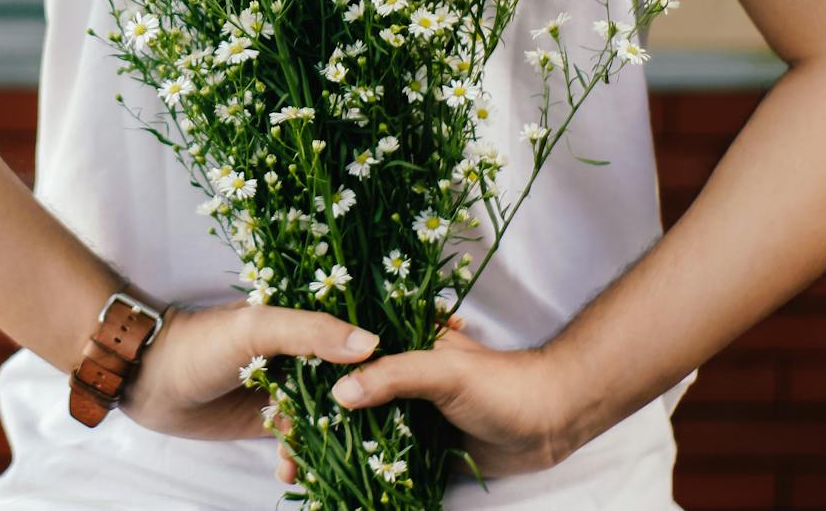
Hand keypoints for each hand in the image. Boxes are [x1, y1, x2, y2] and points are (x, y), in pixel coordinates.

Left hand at [119, 302, 381, 439]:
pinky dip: (301, 458)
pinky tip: (292, 471)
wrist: (147, 378)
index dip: (380, 362)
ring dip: (330, 443)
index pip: (355, 339)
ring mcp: (285, 389)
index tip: (406, 386)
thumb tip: (371, 345)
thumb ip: (309, 332)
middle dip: (360, 413)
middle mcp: (300, 355)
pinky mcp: (268, 421)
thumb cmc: (200, 342)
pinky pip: (298, 442)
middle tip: (376, 440)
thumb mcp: (256, 328)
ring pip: (325, 419)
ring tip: (328, 463)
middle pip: (346, 384)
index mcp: (302, 322)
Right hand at [274, 319, 574, 485]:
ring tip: (293, 472)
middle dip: (306, 422)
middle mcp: (392, 373)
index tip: (273, 398)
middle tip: (279, 448)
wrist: (552, 422)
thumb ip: (394, 377)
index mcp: (395, 341)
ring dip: (325, 450)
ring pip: (353, 429)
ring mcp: (403, 410)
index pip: (337, 353)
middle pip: (337, 395)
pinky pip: (378, 457)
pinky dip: (355, 469)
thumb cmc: (502, 383)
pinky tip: (327, 483)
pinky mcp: (417, 444)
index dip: (303, 373)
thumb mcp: (444, 370)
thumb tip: (339, 396)